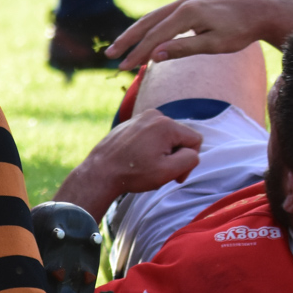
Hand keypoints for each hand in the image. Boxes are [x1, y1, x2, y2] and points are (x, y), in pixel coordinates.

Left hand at [57, 110, 202, 217]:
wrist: (98, 173)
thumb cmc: (132, 174)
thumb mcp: (168, 171)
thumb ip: (190, 159)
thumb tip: (191, 151)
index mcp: (165, 124)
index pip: (195, 141)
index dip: (190, 160)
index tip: (175, 176)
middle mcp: (153, 115)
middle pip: (179, 137)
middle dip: (174, 156)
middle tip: (158, 172)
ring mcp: (139, 118)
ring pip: (165, 137)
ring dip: (161, 152)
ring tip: (146, 166)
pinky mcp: (129, 124)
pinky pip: (149, 135)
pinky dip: (148, 148)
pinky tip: (136, 160)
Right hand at [107, 0, 292, 68]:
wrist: (269, 7)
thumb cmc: (244, 30)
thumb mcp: (215, 45)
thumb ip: (184, 49)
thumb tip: (155, 55)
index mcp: (189, 13)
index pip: (156, 36)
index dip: (137, 53)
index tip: (123, 66)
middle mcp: (187, 0)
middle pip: (149, 21)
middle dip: (128, 38)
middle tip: (110, 54)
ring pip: (160, 13)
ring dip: (142, 30)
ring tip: (126, 44)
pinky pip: (174, 9)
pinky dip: (161, 21)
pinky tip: (158, 32)